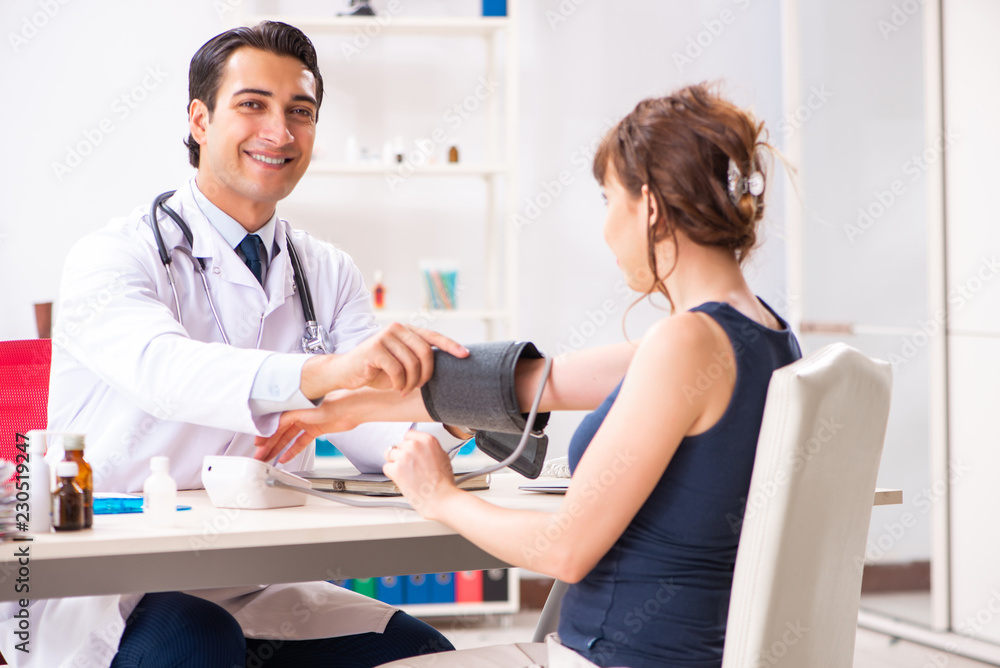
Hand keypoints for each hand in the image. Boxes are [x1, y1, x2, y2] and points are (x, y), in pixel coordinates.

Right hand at [253, 391, 358, 462]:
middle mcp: (299, 414)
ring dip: (278, 449)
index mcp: (294, 406)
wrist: (352, 407)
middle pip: (279, 432)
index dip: (265, 434)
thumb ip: (287, 417)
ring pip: (288, 438)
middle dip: (268, 445)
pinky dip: (293, 450)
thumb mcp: (304, 409)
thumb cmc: (332, 402)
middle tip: (260, 456)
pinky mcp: (316, 430)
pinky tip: (285, 458)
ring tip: (268, 459)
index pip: (274, 422)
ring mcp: (307, 422)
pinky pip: (301, 442)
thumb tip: (272, 424)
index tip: (257, 444)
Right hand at [307, 323, 467, 396]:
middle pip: (425, 353)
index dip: (451, 346)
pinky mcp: (375, 349)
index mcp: (406, 330)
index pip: (433, 336)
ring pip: (412, 363)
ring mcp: (385, 336)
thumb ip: (417, 360)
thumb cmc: (375, 370)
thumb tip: (444, 366)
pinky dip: (400, 384)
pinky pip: (397, 370)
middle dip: (426, 374)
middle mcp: (397, 328)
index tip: (466, 355)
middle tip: (418, 387)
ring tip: (405, 389)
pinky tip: (396, 389)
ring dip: (412, 382)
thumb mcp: (400, 363)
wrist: (345, 372)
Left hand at [382, 430, 457, 517]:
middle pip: (398, 445)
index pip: (408, 435)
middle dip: (402, 456)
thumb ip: (428, 448)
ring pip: (389, 455)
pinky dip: (392, 474)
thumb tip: (419, 446)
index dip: (408, 445)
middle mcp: (415, 445)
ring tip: (407, 474)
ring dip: (395, 464)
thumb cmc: (443, 482)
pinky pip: (386, 467)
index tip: (410, 452)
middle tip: (411, 467)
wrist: (441, 498)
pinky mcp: (396, 469)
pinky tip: (403, 479)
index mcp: (428, 440)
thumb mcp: (442, 456)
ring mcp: (405, 456)